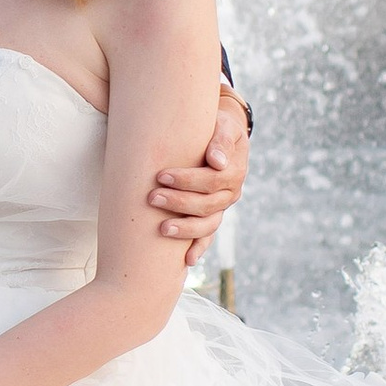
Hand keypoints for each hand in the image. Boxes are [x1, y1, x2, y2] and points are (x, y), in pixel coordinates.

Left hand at [147, 84, 248, 261]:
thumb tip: (215, 161)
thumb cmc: (216, 128)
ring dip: (186, 229)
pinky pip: (208, 236)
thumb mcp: (223, 126)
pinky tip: (187, 260)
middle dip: (178, 202)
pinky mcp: (213, 217)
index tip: (161, 176)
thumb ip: (220, 139)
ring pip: (208, 224)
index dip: (187, 180)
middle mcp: (231, 192)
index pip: (212, 179)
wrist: (221, 137)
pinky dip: (199, 247)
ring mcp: (222, 207)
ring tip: (162, 229)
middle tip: (152, 198)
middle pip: (207, 204)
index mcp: (234, 170)